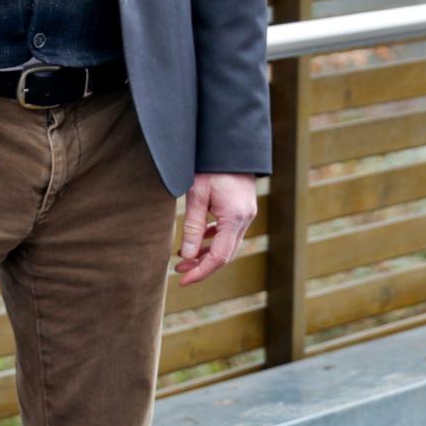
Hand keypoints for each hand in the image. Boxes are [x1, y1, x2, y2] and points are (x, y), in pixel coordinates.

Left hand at [175, 172, 256, 286]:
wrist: (230, 144)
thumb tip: (187, 257)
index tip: (182, 281)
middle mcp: (245, 219)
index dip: (200, 272)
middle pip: (225, 254)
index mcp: (235, 217)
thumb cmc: (211, 166)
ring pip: (227, 244)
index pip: (219, 257)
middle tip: (178, 272)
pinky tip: (197, 241)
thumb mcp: (197, 195)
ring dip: (207, 254)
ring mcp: (246, 214)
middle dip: (202, 266)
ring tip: (183, 259)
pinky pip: (229, 232)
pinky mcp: (242, 209)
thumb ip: (193, 226)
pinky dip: (213, 240)